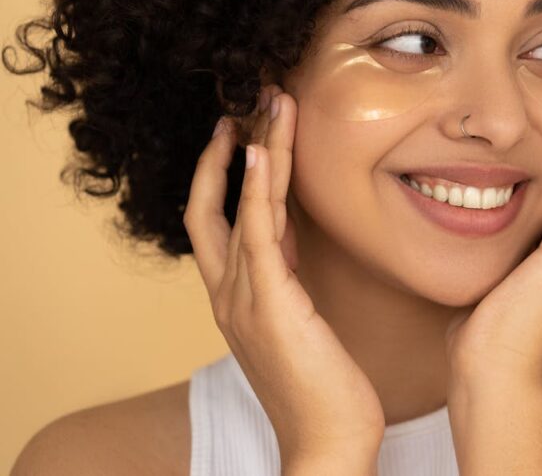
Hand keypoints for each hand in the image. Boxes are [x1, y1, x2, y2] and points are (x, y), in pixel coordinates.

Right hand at [183, 84, 384, 465]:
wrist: (328, 441)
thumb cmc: (324, 387)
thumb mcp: (302, 322)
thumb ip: (290, 282)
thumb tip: (298, 246)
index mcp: (240, 296)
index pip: (222, 219)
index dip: (229, 173)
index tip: (249, 132)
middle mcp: (230, 292)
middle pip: (212, 204)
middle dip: (228, 150)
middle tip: (251, 102)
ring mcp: (243, 297)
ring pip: (237, 205)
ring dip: (253, 150)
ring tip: (267, 104)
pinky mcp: (270, 303)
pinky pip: (256, 232)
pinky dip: (254, 189)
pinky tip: (259, 151)